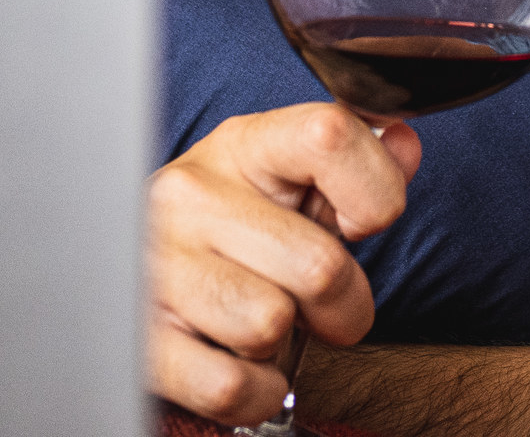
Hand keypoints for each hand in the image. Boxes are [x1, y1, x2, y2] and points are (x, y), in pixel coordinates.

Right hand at [147, 103, 423, 425]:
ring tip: (259, 321)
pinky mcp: (138, 337)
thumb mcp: (288, 181)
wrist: (125, 269)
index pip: (331, 135)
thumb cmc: (229, 228)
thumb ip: (355, 166)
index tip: (360, 223)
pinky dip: (254, 393)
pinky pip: (230, 386)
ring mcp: (155, 266)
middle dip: (341, 303)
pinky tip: (243, 366)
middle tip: (322, 305)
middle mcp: (190, 196)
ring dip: (282, 343)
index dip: (374, 192)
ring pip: (270, 326)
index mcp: (242, 145)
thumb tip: (404, 145)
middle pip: (319, 265)